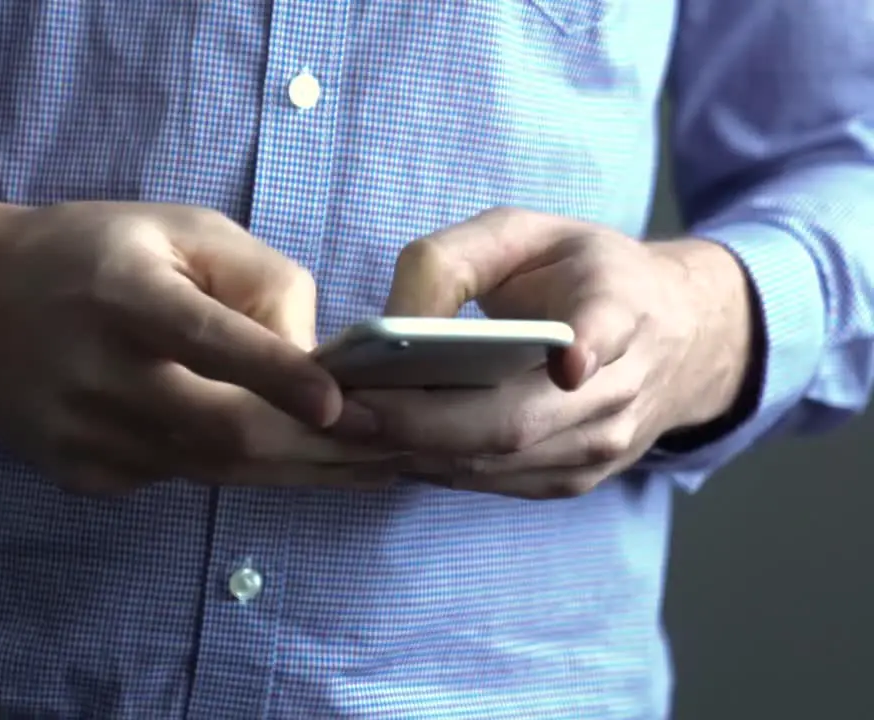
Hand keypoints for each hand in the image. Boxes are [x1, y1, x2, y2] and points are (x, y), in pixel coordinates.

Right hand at [0, 190, 391, 493]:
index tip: (344, 405)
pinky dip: (233, 468)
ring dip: (295, 472)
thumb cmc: (90, 251)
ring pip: (211, 469)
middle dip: (321, 453)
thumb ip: (257, 279)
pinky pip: (177, 477)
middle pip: (223, 434)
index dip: (278, 378)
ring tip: (368, 468)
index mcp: (124, 296)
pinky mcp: (78, 473)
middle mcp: (98, 374)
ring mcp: (83, 435)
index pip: (208, 343)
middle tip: (396, 454)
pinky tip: (283, 459)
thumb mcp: (177, 228)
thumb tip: (315, 357)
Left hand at [350, 207, 753, 498]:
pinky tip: (376, 443)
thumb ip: (456, 258)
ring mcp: (597, 448)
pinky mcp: (570, 481)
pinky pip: (488, 481)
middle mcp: (618, 391)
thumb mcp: (528, 231)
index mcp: (624, 308)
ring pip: (492, 463)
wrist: (678, 336)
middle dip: (418, 421)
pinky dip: (427, 464)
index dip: (591, 346)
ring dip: (410, 450)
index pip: (612, 332)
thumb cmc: (584, 273)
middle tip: (339, 406)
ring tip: (336, 425)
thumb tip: (391, 321)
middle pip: (514, 422)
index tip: (569, 358)